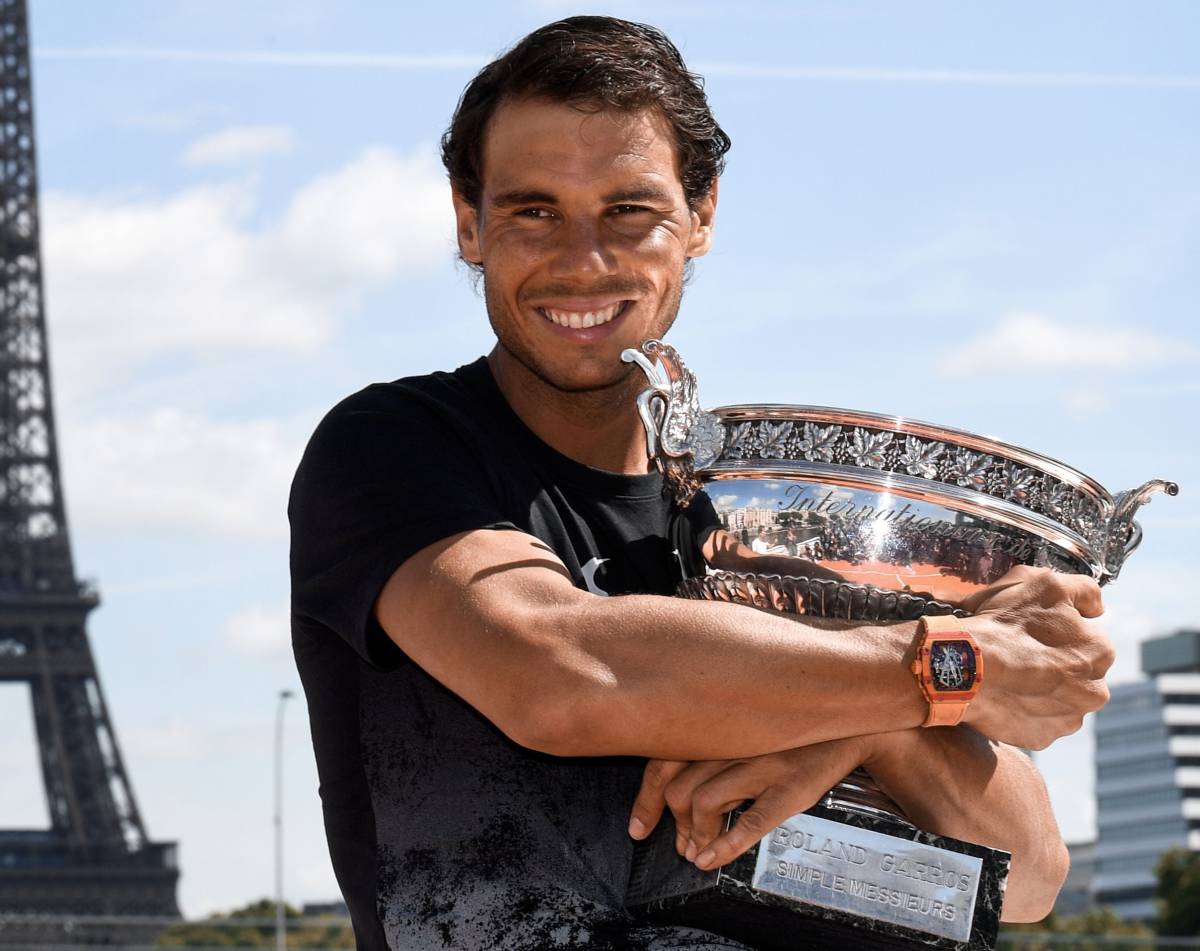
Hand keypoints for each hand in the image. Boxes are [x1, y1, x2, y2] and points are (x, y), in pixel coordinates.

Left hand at [628, 737, 867, 870]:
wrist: (848, 726)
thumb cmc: (786, 733)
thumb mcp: (743, 734)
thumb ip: (708, 757)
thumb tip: (676, 811)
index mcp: (715, 726)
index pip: (661, 762)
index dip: (645, 802)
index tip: (638, 829)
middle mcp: (731, 740)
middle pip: (678, 789)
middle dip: (675, 826)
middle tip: (683, 845)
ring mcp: (760, 763)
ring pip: (704, 802)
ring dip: (696, 837)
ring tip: (699, 852)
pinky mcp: (789, 786)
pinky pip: (749, 820)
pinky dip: (724, 846)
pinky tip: (710, 860)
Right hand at [959, 565, 1113, 748]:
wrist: (964, 668)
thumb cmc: (1002, 623)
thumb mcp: (1044, 583)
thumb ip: (1083, 590)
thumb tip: (1096, 607)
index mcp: (1100, 652)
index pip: (1087, 637)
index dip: (1058, 629)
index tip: (1033, 628)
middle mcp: (1095, 691)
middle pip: (1077, 671)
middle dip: (1055, 662)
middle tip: (1019, 651)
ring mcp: (1067, 718)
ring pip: (1059, 698)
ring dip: (1041, 687)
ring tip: (1009, 673)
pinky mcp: (1040, 737)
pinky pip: (1036, 720)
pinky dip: (1022, 708)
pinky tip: (1003, 693)